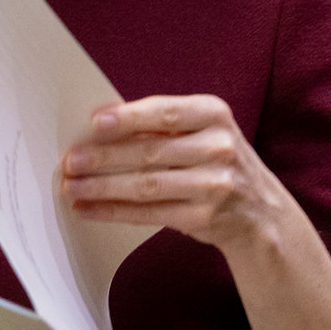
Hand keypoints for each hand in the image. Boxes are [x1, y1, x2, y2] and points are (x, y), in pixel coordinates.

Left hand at [60, 95, 292, 252]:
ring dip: (103, 187)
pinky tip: (89, 209)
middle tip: (70, 161)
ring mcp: (215, 185)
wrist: (260, 213)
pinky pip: (150, 214)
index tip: (94, 122)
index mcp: (214, 115)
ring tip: (71, 186)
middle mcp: (218, 147)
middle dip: (104, 157)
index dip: (129, 117)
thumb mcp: (203, 132)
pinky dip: (114, 211)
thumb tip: (100, 122)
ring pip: (147, 186)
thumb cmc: (216, 162)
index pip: (166, 112)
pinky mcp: (205, 217)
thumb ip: (162, 126)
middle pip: (151, 152)